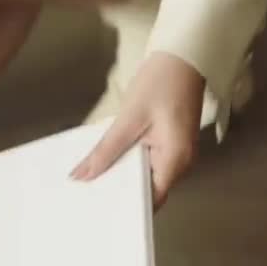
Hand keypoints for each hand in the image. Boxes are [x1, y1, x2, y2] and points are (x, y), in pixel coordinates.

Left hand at [70, 52, 204, 209]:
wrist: (184, 56)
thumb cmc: (162, 83)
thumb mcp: (129, 118)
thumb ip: (105, 150)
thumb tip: (81, 176)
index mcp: (175, 161)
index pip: (150, 200)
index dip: (125, 206)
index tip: (98, 208)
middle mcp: (181, 163)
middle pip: (148, 189)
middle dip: (119, 191)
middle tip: (86, 194)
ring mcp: (177, 153)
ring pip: (146, 174)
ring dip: (123, 174)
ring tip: (93, 177)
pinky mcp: (171, 143)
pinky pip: (148, 160)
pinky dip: (130, 160)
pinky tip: (110, 156)